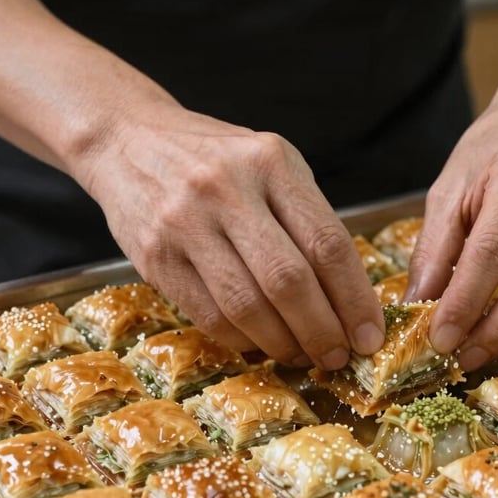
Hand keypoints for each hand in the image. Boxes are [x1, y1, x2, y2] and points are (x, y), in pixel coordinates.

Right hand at [78, 101, 384, 368]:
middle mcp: (227, 189)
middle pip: (289, 281)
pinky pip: (209, 316)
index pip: (327, 243)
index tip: (371, 334)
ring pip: (248, 307)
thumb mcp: (269, 165)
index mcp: (271, 162)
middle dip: (322, 331)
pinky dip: (243, 341)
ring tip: (302, 356)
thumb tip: (346, 299)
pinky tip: (260, 344)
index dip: (355, 299)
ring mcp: (185, 223)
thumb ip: (306, 218)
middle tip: (338, 356)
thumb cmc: (215, 159)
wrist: (127, 140)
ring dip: (284, 344)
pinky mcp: (155, 257)